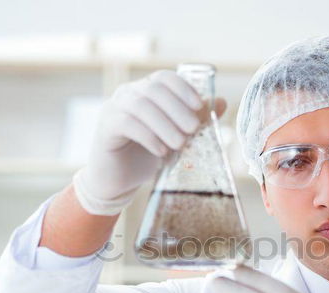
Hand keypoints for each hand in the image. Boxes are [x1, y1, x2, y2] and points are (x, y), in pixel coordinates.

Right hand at [73, 69, 226, 215]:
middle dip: (178, 109)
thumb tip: (222, 102)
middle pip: (154, 89)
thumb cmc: (147, 154)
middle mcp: (128, 94)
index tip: (199, 106)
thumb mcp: (175, 136)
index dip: (183, 88)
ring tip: (180, 144)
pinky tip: (161, 152)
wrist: (118, 178)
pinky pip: (127, 124)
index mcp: (146, 91)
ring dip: (165, 125)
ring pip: (141, 106)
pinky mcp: (106, 128)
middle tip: (194, 129)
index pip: (165, 78)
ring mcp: (114, 108)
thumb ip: (195, 118)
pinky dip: (148, 137)